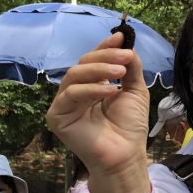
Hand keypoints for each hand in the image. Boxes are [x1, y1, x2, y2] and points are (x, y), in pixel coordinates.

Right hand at [46, 32, 150, 192]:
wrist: (126, 155)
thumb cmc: (130, 126)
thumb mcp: (135, 90)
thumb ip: (130, 67)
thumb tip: (126, 43)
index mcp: (92, 85)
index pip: (94, 60)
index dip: (105, 47)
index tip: (120, 37)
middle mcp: (76, 91)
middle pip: (82, 63)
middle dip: (105, 57)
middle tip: (124, 57)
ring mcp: (65, 103)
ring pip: (75, 75)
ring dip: (99, 69)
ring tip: (120, 72)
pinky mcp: (57, 116)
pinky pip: (71, 94)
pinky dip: (91, 88)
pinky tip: (110, 90)